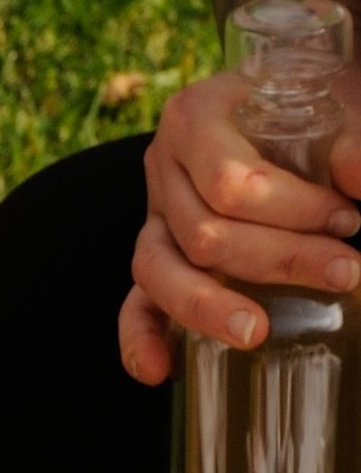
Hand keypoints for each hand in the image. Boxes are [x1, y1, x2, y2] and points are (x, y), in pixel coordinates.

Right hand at [120, 67, 360, 383]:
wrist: (279, 102)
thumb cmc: (309, 105)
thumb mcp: (335, 104)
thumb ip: (350, 140)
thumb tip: (359, 177)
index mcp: (196, 117)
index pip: (232, 183)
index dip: (294, 210)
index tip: (349, 218)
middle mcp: (163, 166)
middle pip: (202, 233)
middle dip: (278, 260)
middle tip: (345, 272)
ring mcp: (153, 215)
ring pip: (160, 272)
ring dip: (210, 307)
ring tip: (256, 332)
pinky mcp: (156, 254)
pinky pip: (134, 301)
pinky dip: (141, 337)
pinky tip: (160, 370)